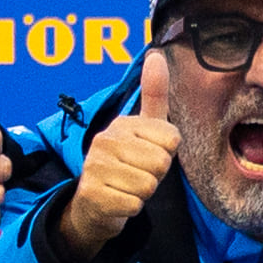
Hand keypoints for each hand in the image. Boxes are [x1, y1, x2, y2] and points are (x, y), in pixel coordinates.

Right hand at [52, 105, 181, 262]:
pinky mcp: (91, 193)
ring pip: (148, 185)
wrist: (94, 205)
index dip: (166, 155)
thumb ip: (154, 95)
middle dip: (155, 177)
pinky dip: (131, 208)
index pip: (171, 141)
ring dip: (142, 194)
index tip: (147, 157)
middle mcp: (105, 139)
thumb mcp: (144, 130)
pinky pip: (133, 205)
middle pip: (160, 163)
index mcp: (123, 123)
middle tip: (136, 175)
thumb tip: (155, 54)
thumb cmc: (127, 166)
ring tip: (126, 187)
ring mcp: (94, 165)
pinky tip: (118, 201)